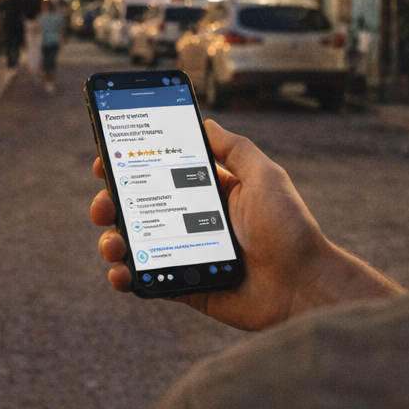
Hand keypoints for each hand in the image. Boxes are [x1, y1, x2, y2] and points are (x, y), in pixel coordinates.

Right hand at [90, 120, 402, 330]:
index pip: (160, 173)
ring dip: (113, 239)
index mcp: (210, 192)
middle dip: (111, 202)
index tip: (106, 159)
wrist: (304, 286)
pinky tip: (121, 273)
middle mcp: (193, 221)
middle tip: (104, 203)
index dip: (131, 165)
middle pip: (139, 207)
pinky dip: (126, 277)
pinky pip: (147, 279)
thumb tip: (204, 121)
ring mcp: (186, 254)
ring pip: (136, 243)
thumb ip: (235, 149)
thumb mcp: (266, 177)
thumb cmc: (291, 229)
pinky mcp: (185, 285)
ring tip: (113, 241)